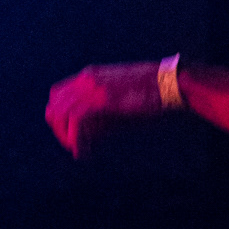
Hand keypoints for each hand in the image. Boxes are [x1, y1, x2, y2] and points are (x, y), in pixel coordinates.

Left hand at [45, 62, 164, 155]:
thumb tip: (89, 137)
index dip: (61, 118)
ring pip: (61, 113)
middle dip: (60, 130)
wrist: (172, 84)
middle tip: (74, 147)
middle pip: (55, 105)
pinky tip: (84, 153)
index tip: (72, 136)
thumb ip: (103, 117)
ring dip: (66, 137)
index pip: (59, 95)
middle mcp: (87, 79)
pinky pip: (76, 121)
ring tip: (80, 151)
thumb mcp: (123, 105)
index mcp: (91, 76)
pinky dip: (75, 140)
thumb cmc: (154, 96)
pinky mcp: (102, 99)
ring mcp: (93, 88)